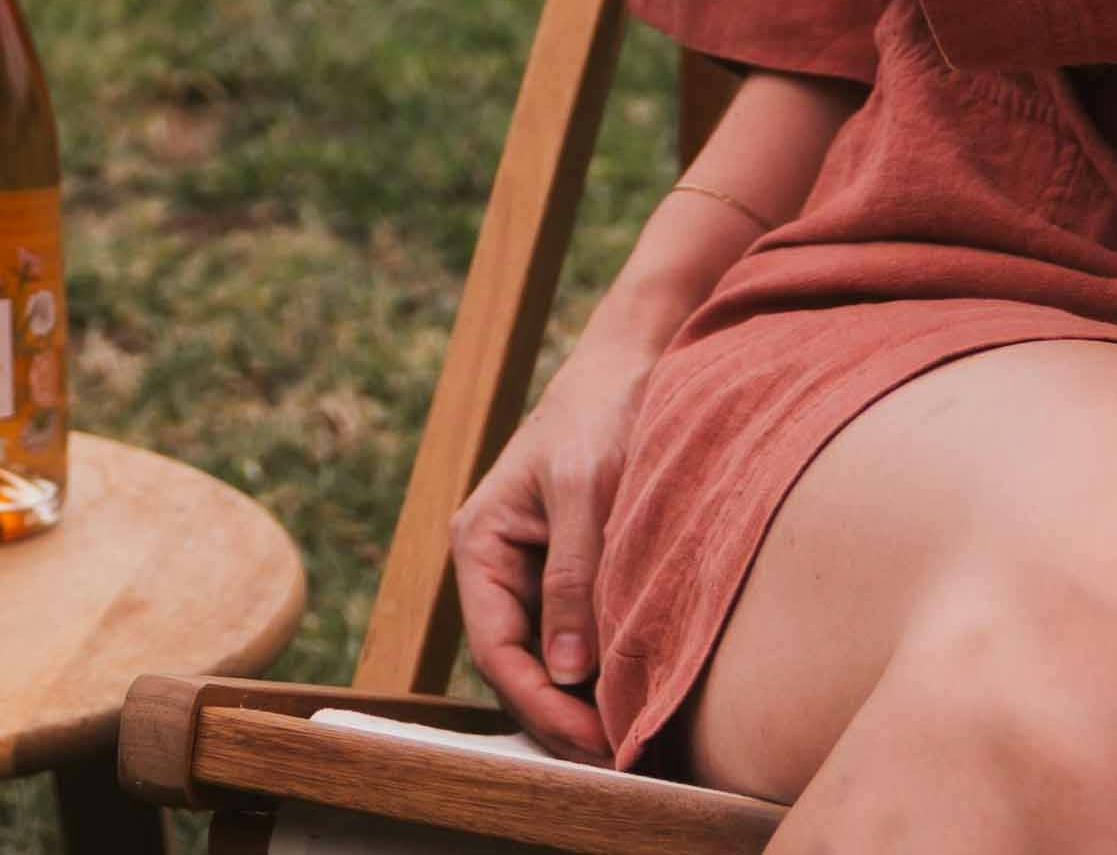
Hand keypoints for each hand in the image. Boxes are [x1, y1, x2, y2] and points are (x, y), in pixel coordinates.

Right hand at [453, 282, 687, 753]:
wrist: (635, 361)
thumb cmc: (604, 413)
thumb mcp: (588, 490)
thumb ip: (575, 578)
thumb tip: (568, 669)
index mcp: (480, 542)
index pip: (496, 649)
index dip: (541, 705)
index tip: (594, 743)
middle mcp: (498, 565)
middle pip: (519, 666)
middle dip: (562, 716)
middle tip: (619, 756)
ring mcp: (535, 571)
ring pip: (549, 658)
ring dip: (583, 700)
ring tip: (631, 736)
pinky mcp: (573, 571)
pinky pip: (578, 635)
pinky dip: (602, 670)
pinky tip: (636, 691)